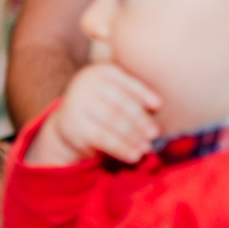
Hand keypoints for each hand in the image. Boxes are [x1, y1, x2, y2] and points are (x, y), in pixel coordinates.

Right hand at [27, 62, 161, 166]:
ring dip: (133, 137)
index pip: (126, 82)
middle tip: (154, 134)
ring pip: (113, 122)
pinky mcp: (73, 127)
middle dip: (140, 120)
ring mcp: (77, 105)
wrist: (69, 121)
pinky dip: (121, 148)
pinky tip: (133, 155)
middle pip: (120, 104)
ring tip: (146, 147)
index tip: (159, 105)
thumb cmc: (103, 104)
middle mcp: (86, 85)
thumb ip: (134, 94)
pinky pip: (103, 139)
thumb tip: (159, 104)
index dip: (144, 93)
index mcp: (101, 72)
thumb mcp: (116, 92)